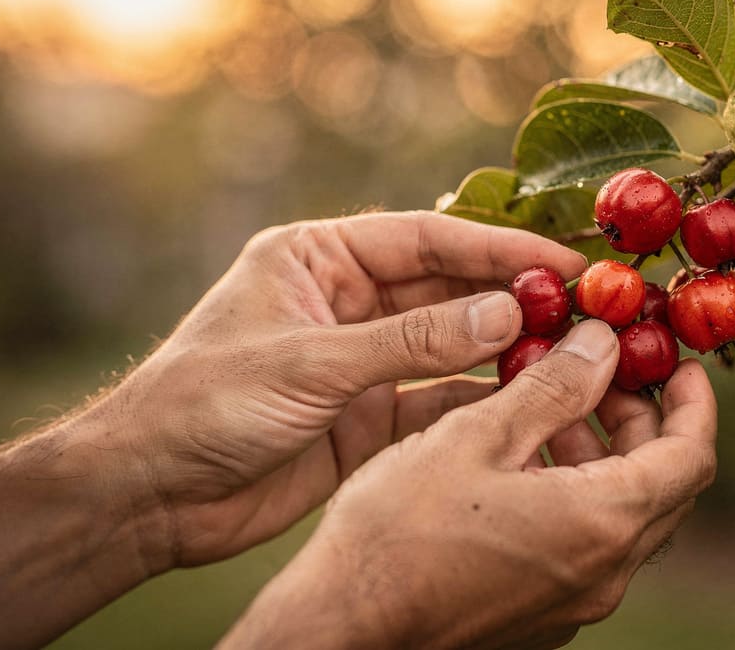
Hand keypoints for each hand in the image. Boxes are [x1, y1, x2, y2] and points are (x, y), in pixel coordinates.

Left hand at [122, 211, 585, 565]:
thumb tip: (506, 318)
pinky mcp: (367, 417)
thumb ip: (411, 341)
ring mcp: (361, 360)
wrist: (149, 496)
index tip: (563, 262)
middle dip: (513, 299)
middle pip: (448, 289)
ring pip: (450, 346)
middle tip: (585, 307)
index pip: (427, 239)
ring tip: (572, 353)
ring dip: (504, 351)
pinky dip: (477, 403)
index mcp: (318, 258)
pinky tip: (526, 402)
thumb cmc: (204, 405)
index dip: (500, 249)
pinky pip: (436, 401)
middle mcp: (346, 302)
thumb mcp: (312, 363)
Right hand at [220, 320, 717, 649]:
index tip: (676, 362)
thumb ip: (553, 386)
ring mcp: (576, 602)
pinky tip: (523, 463)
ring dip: (605, 456)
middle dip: (643, 421)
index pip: (691, 455)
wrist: (342, 627)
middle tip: (604, 373)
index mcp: (602, 523)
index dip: (694, 401)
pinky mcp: (544, 616)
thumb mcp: (476, 436)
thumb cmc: (398, 531)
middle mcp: (605, 573)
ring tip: (549, 407)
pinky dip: (578, 495)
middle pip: (664, 486)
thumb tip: (604, 344)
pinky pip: (588, 547)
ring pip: (624, 516)